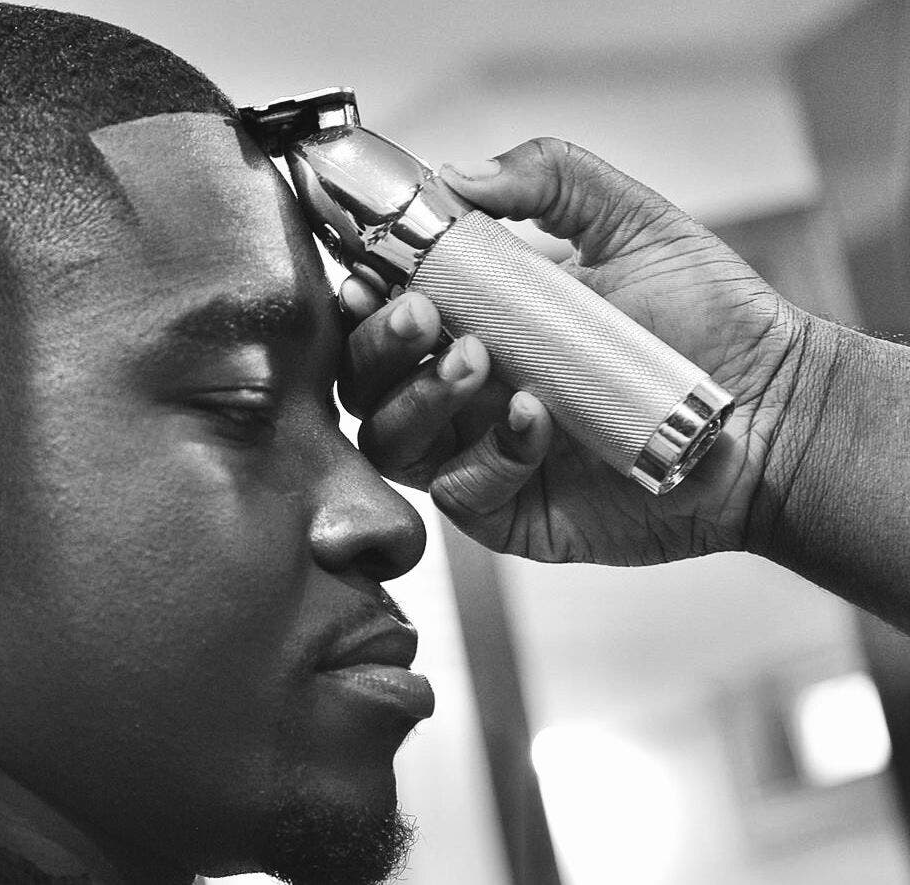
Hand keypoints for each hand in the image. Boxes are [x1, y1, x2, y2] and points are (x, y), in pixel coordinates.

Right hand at [342, 137, 811, 565]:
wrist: (776, 412)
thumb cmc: (710, 323)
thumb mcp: (633, 222)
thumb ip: (549, 178)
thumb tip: (457, 172)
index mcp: (473, 318)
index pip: (379, 310)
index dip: (357, 296)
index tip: (366, 274)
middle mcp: (461, 389)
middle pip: (362, 379)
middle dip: (378, 344)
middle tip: (425, 314)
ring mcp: (477, 452)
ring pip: (390, 440)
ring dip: (420, 397)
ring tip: (480, 363)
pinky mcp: (507, 511)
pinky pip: (459, 493)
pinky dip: (489, 455)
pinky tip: (537, 421)